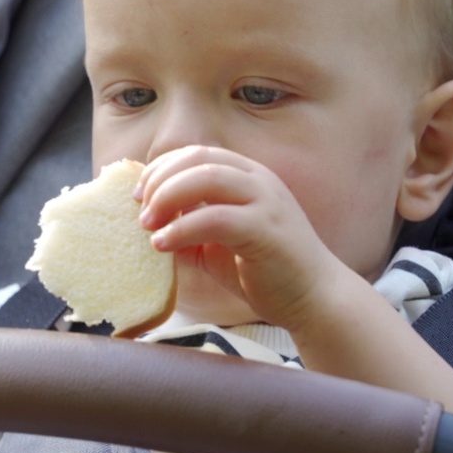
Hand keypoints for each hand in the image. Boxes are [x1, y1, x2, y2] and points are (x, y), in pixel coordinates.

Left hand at [136, 145, 345, 331]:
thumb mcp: (216, 243)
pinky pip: (215, 218)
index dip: (161, 168)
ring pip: (206, 177)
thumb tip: (147, 223)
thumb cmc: (265, 270)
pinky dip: (182, 228)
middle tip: (139, 209)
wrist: (313, 299)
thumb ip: (188, 226)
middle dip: (159, 180)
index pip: (196, 153)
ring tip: (147, 225)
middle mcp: (258, 180)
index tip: (139, 194)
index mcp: (247, 176)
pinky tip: (163, 245)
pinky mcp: (266, 229)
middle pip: (197, 158)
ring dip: (167, 197)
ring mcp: (265, 201)